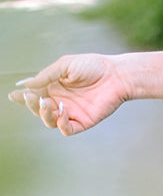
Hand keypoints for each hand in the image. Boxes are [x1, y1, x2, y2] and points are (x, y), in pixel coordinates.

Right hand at [8, 53, 131, 134]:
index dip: (23, 97)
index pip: (33, 95)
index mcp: (53, 87)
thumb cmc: (93, 66)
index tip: (14, 95)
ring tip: (47, 103)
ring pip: (49, 121)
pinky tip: (63, 111)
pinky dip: (61, 123)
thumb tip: (25, 85)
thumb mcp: (65, 66)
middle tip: (32, 97)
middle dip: (31, 104)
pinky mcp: (83, 121)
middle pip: (38, 109)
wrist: (116, 74)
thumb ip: (46, 76)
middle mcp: (60, 101)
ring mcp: (71, 112)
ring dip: (44, 114)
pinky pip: (66, 129)